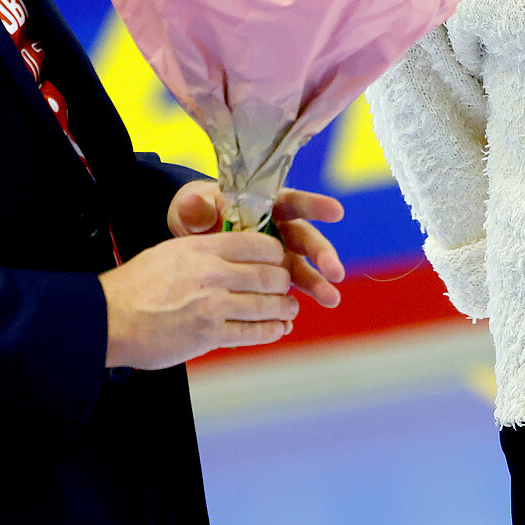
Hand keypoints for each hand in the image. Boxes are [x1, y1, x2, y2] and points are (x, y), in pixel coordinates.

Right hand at [99, 231, 296, 368]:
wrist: (109, 319)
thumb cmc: (136, 285)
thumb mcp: (171, 252)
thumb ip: (205, 250)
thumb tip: (236, 254)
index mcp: (202, 248)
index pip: (258, 243)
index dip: (276, 253)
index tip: (279, 260)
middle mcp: (213, 274)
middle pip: (269, 275)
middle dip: (284, 282)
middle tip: (286, 286)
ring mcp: (213, 306)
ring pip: (266, 305)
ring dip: (284, 308)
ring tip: (289, 309)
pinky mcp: (209, 335)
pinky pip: (252, 332)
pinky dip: (271, 331)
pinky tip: (278, 329)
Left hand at [168, 180, 345, 308]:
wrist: (188, 238)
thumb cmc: (196, 213)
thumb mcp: (192, 208)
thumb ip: (196, 209)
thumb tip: (193, 204)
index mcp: (264, 205)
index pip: (292, 202)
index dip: (314, 206)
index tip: (336, 211)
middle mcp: (279, 229)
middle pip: (305, 239)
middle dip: (322, 254)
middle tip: (334, 271)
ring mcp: (277, 256)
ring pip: (302, 268)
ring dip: (317, 283)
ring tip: (330, 299)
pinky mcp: (270, 279)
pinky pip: (283, 293)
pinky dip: (287, 306)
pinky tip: (291, 322)